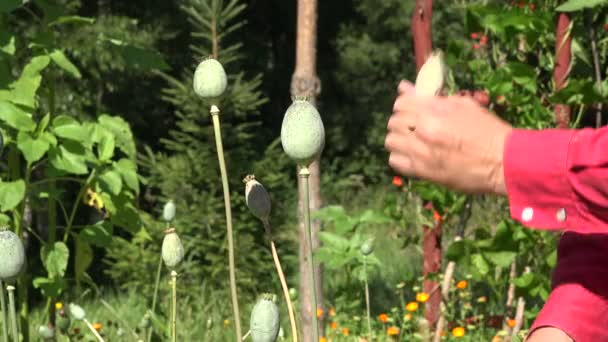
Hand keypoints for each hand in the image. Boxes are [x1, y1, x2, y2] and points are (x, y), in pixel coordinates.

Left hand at [384, 81, 512, 194]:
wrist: (503, 162)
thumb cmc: (488, 131)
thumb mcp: (464, 106)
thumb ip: (432, 97)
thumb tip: (404, 86)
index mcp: (434, 113)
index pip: (401, 103)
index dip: (406, 104)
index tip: (414, 108)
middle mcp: (423, 132)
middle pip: (394, 122)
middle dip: (403, 120)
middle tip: (416, 125)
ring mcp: (420, 154)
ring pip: (391, 141)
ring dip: (399, 138)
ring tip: (412, 140)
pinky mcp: (422, 172)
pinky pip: (395, 162)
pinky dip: (400, 157)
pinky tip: (412, 155)